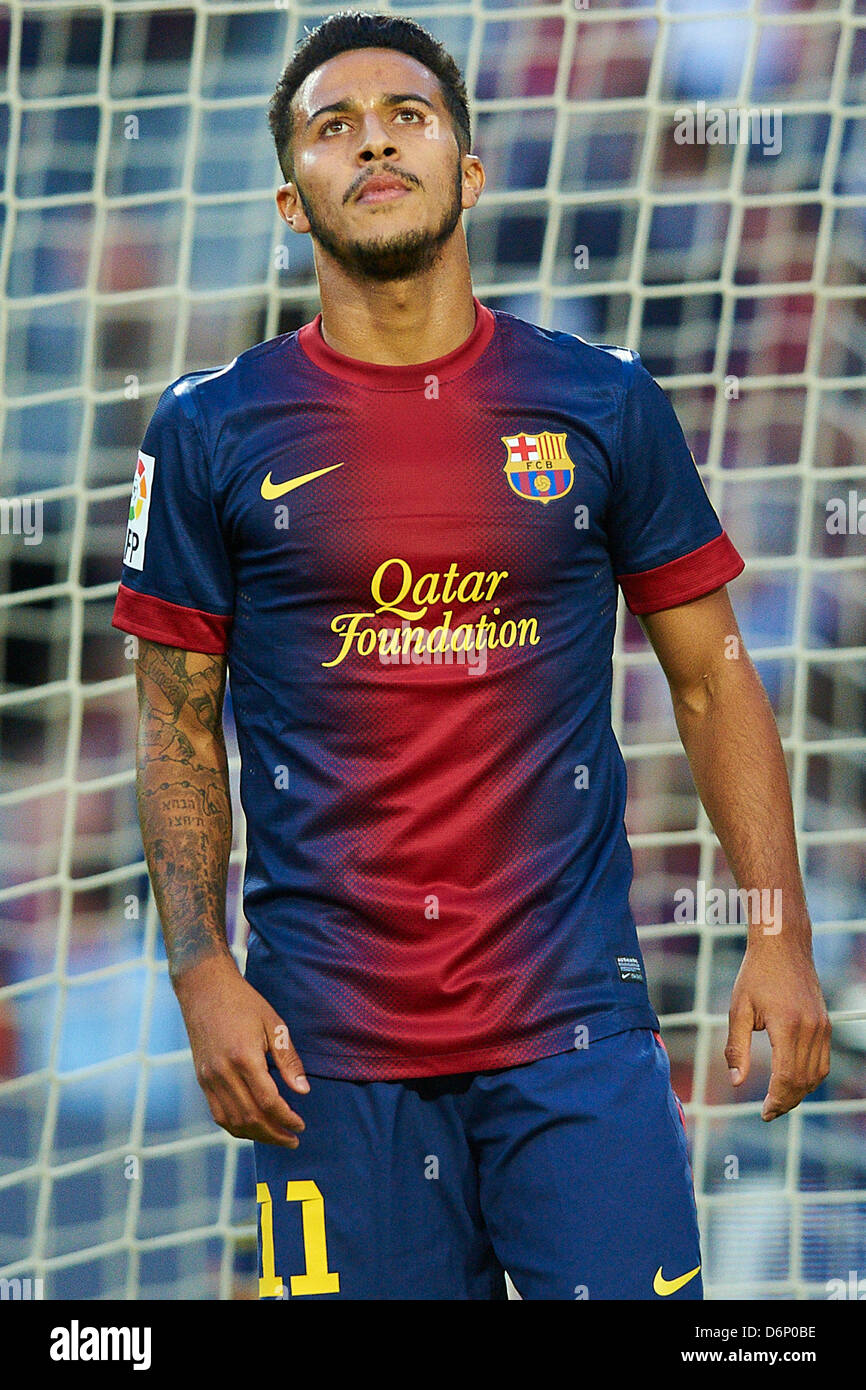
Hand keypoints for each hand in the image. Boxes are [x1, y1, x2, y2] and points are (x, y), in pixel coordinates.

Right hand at [173, 953, 308, 1145]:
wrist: (205, 989)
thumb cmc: (244, 1003)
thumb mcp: (273, 1024)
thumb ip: (288, 1060)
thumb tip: (303, 1091)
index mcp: (244, 1057)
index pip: (268, 1101)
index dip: (286, 1118)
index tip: (301, 1125)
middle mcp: (223, 1072)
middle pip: (250, 1118)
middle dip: (274, 1134)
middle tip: (293, 1139)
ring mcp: (209, 1078)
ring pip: (232, 1121)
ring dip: (256, 1135)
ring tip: (276, 1137)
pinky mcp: (202, 1079)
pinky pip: (218, 1114)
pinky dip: (236, 1126)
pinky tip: (252, 1128)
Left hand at [725, 939, 830, 1120]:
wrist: (783, 945)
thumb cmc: (755, 974)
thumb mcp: (738, 1009)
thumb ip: (736, 1047)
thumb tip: (735, 1082)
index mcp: (787, 1025)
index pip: (786, 1076)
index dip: (776, 1099)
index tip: (763, 1113)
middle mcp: (810, 1028)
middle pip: (803, 1080)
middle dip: (787, 1101)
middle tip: (769, 1112)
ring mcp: (821, 1026)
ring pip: (817, 1074)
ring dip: (800, 1092)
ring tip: (779, 1101)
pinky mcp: (825, 1023)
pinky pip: (823, 1060)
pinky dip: (810, 1077)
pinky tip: (794, 1082)